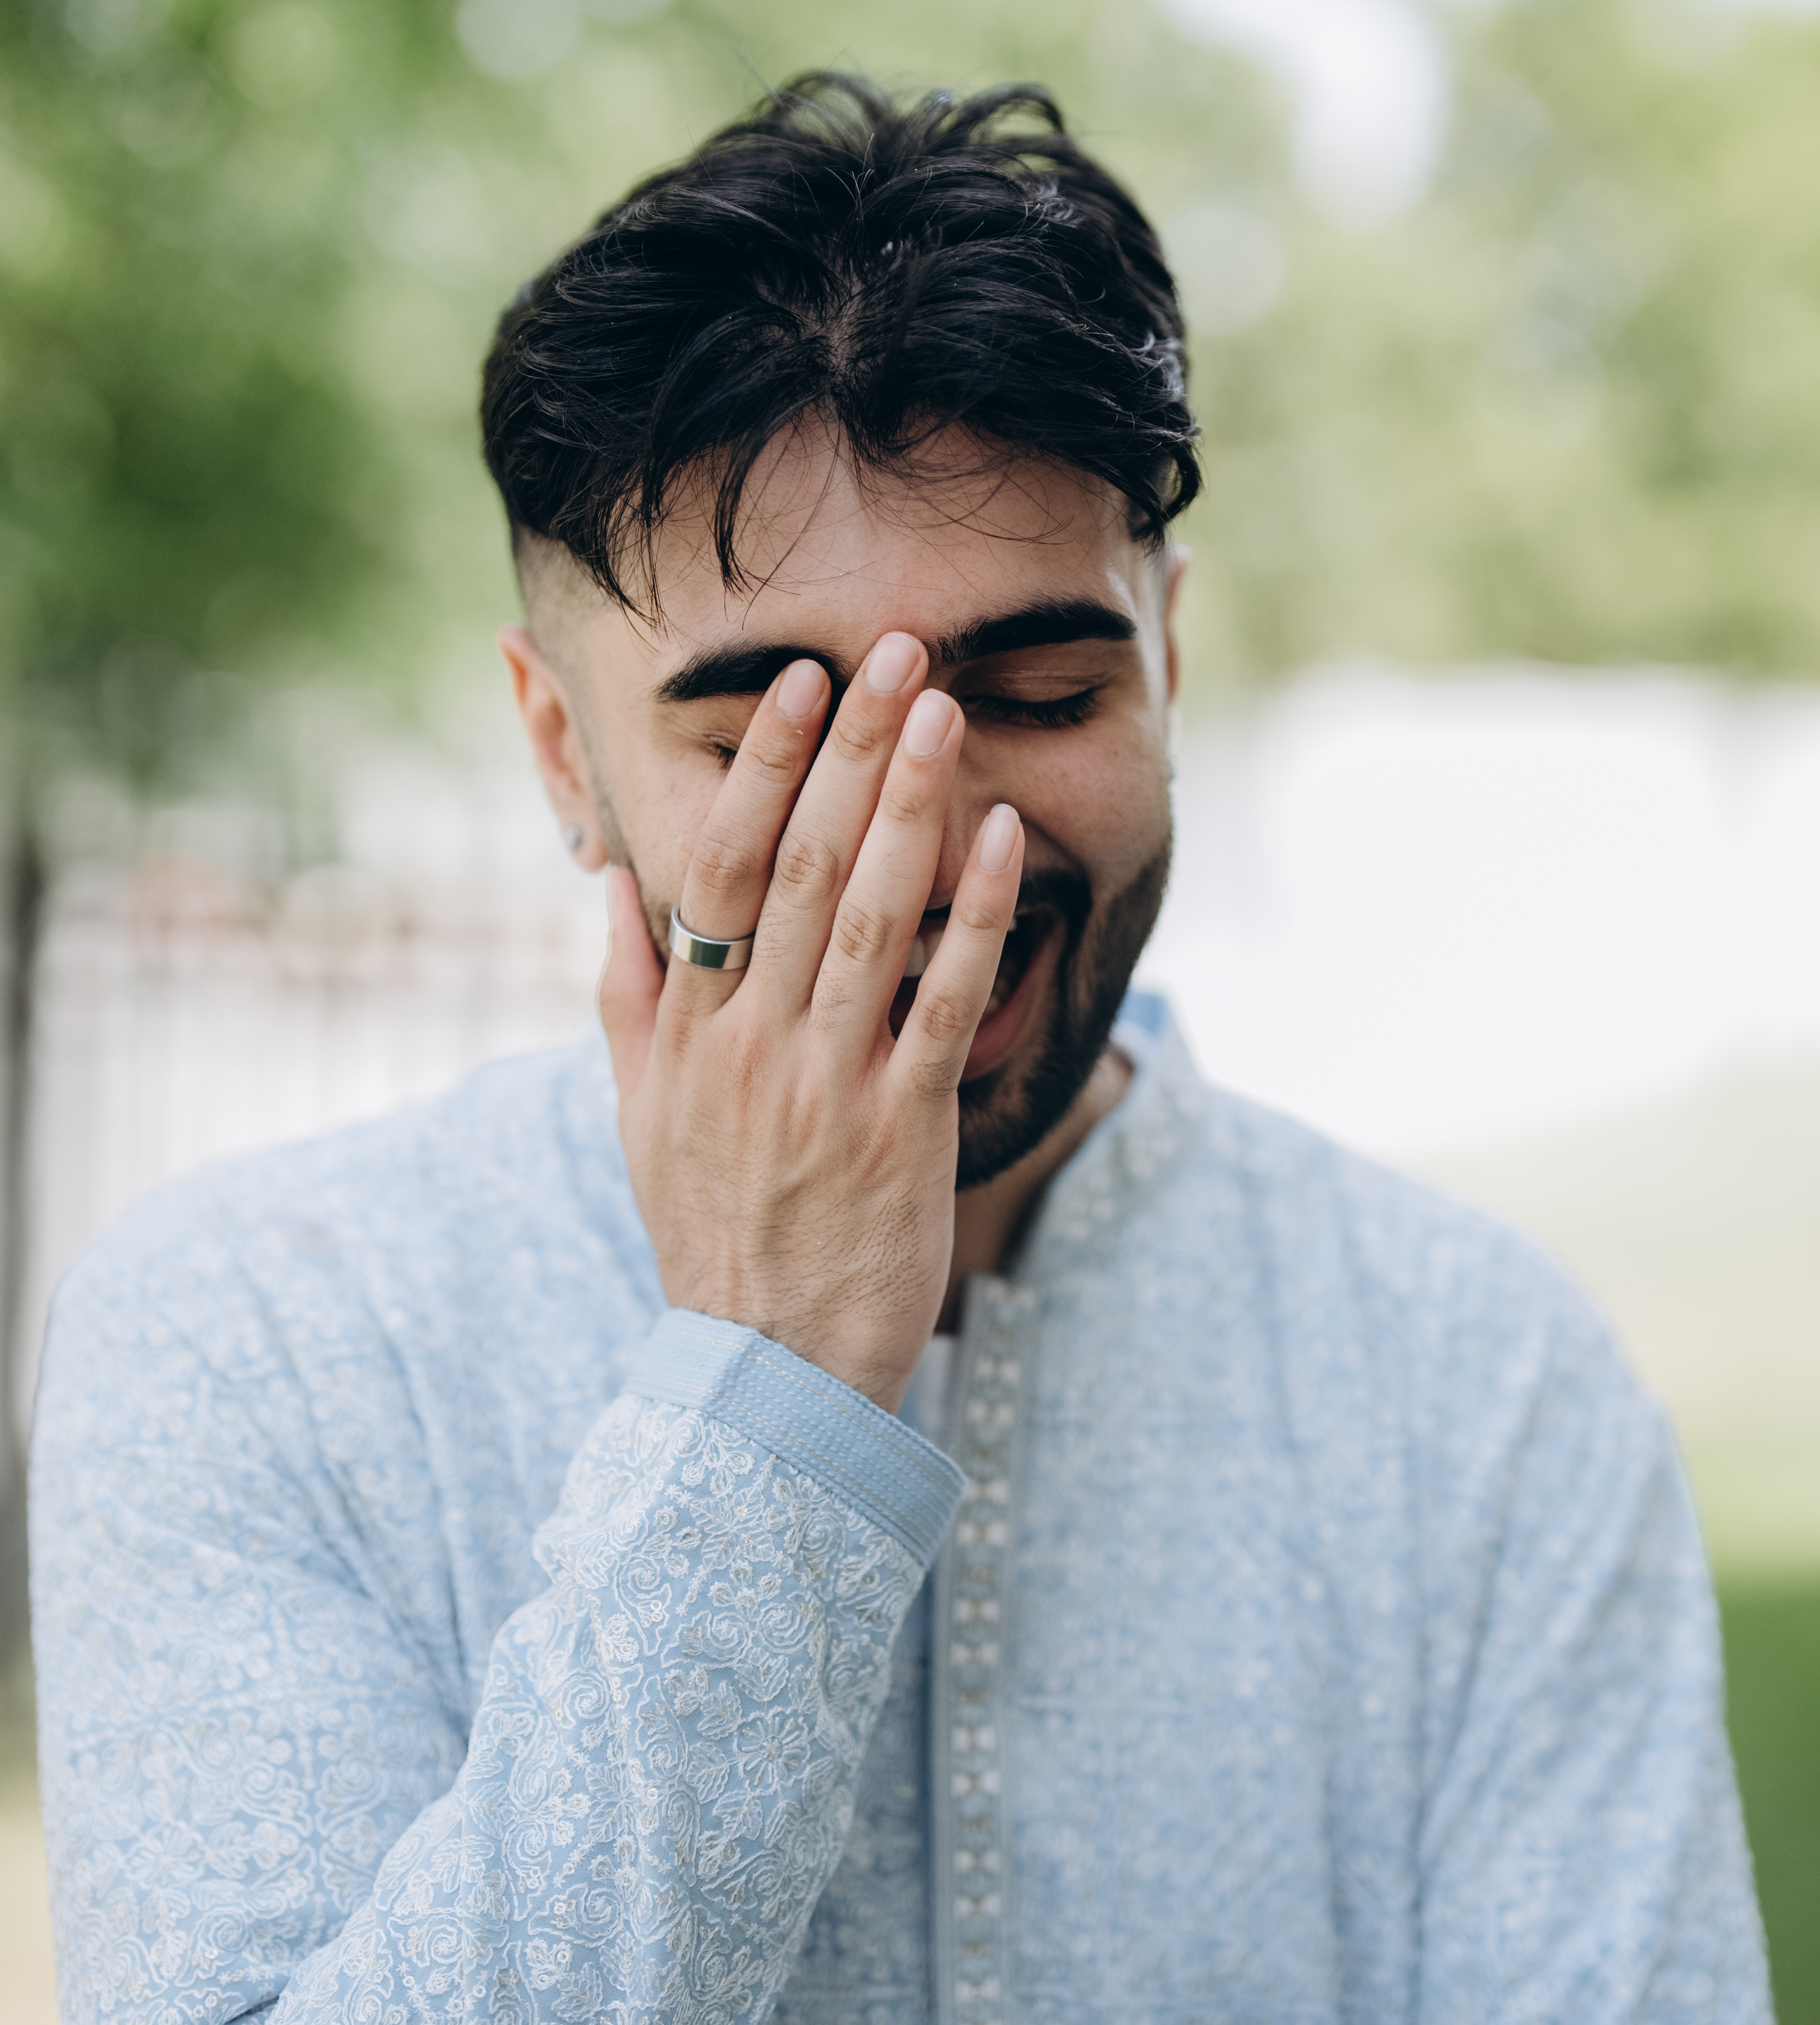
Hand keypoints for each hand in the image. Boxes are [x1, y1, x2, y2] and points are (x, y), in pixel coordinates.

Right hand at [601, 633, 1023, 1410]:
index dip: (762, 768)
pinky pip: (943, 1003)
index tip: (800, 685)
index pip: (719, 866)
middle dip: (852, 752)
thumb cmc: (707, 1229)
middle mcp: (751, 1043)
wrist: (765, 1369)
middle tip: (897, 655)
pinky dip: (972, 917)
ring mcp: (827, 1084)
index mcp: (688, 1028)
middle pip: (801, 866)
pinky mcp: (902, 1129)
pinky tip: (1000, 839)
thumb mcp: (638, 1115)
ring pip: (870, 917)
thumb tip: (614, 887)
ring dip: (912, 807)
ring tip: (946, 712)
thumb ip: (624, 995)